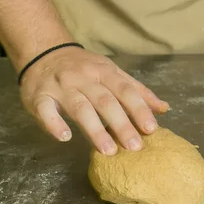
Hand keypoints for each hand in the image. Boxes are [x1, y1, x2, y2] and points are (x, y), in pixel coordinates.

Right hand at [19, 46, 168, 154]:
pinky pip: (45, 110)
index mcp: (103, 71)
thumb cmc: (82, 68)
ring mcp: (61, 87)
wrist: (43, 52)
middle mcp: (83, 78)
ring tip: (108, 150)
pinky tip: (65, 137)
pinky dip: (54, 124)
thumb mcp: (111, 72)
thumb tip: (164, 109)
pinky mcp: (39, 97)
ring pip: (80, 107)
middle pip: (105, 101)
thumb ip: (136, 91)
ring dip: (95, 129)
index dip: (138, 109)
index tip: (151, 129)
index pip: (125, 90)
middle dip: (121, 124)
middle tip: (134, 147)